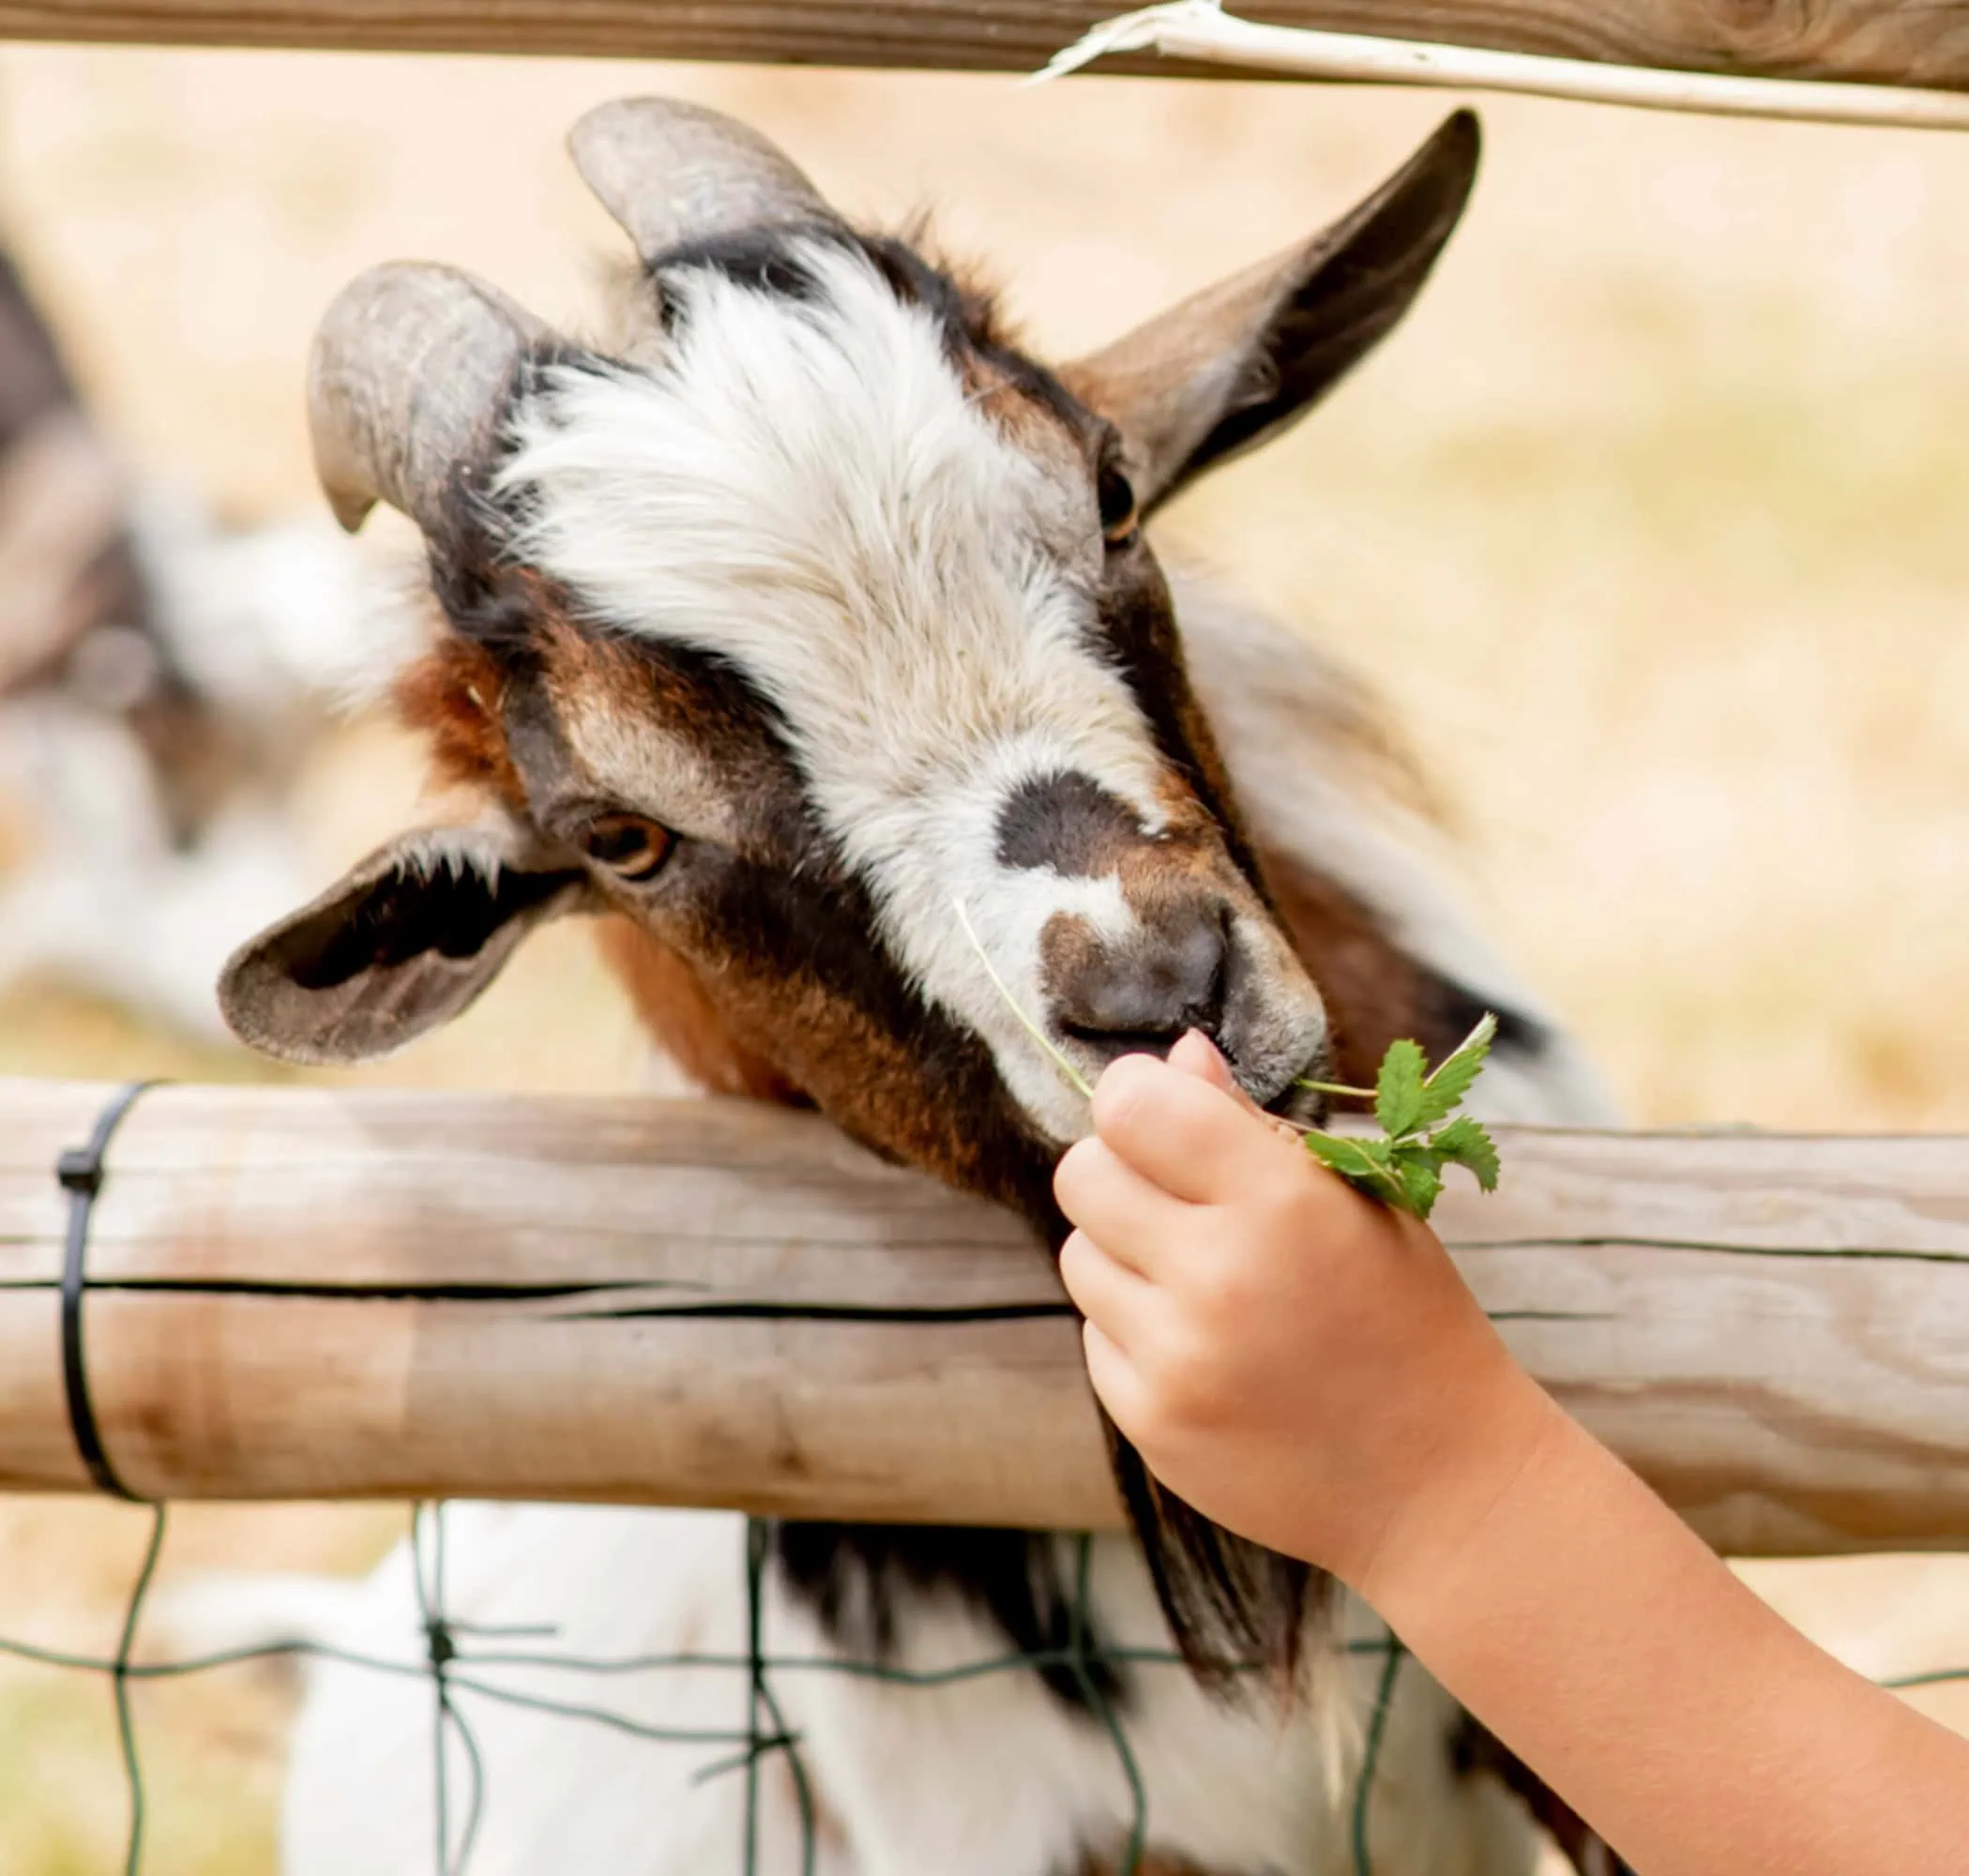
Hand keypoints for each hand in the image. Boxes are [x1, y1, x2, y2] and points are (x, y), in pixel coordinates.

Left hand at [1054, 1031, 1553, 1596]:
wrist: (1439, 1483)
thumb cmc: (1403, 1317)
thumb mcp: (1359, 1201)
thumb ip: (1253, 1124)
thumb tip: (1174, 1054)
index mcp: (1281, 1203)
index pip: (1132, 1107)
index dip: (1138, 1098)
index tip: (1164, 1115)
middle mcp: (1219, 1277)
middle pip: (1082, 1175)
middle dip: (1121, 1172)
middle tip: (1181, 1201)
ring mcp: (1177, 1359)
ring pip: (1078, 1254)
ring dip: (1124, 1253)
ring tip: (1205, 1281)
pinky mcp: (1149, 1423)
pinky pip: (1095, 1335)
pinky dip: (1134, 1329)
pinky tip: (1209, 1348)